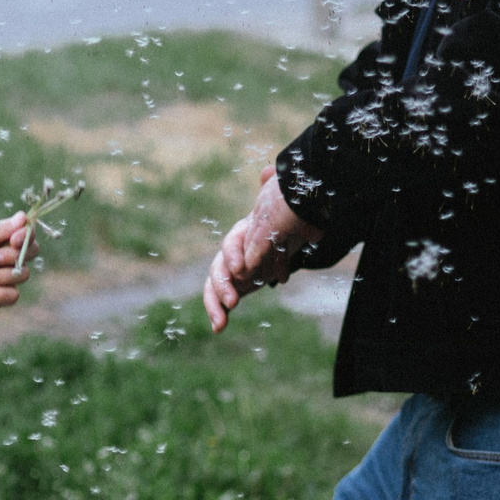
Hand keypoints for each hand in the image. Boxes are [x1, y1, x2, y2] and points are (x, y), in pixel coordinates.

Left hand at [0, 214, 31, 350]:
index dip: (26, 236)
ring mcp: (4, 277)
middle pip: (32, 252)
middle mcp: (4, 257)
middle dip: (11, 257)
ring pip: (22, 275)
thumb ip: (0, 230)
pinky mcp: (2, 297)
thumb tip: (24, 217)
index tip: (14, 240)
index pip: (26, 233)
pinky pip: (13, 295)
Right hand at [202, 169, 315, 333]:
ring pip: (214, 287)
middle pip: (217, 269)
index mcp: (242, 233)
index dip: (233, 256)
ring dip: (215, 305)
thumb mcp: (284, 208)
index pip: (231, 243)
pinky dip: (219, 314)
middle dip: (222, 287)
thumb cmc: (283, 219)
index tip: (241, 270)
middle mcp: (231, 252)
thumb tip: (267, 171)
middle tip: (233, 301)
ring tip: (220, 324)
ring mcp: (230, 272)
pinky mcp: (233, 287)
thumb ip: (274, 191)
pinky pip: (221, 301)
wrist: (286, 231)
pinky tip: (219, 329)